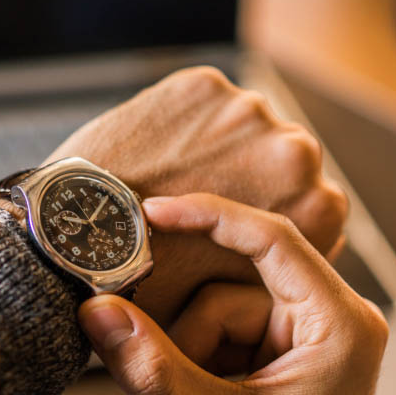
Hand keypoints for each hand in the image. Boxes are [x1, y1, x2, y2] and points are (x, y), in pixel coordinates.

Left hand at [46, 66, 347, 322]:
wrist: (76, 238)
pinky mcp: (202, 86)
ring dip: (219, 149)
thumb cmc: (154, 291)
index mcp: (319, 210)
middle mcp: (296, 154)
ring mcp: (249, 111)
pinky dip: (182, 126)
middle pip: (280, 166)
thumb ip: (272, 283)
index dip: (271, 223)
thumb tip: (279, 284)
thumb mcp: (235, 308)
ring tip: (175, 186)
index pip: (309, 211)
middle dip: (250, 182)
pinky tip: (156, 159)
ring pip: (242, 131)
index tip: (236, 235)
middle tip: (202, 212)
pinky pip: (201, 106)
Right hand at [78, 194, 387, 394]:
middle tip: (143, 368)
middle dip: (183, 338)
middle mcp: (334, 319)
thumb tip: (96, 312)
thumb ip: (150, 368)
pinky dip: (193, 373)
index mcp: (341, 324)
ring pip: (216, 316)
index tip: (155, 212)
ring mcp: (310, 335)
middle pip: (230, 290)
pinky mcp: (287, 353)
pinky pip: (222, 338)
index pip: (273, 240)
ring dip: (183, 366)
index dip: (209, 218)